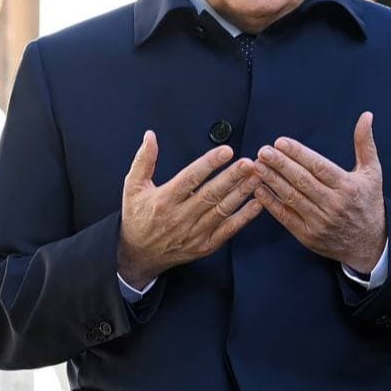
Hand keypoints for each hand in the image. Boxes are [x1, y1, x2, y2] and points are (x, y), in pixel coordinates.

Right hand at [119, 131, 261, 288]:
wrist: (138, 254)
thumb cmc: (137, 217)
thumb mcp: (133, 186)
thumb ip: (144, 160)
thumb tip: (150, 136)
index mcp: (164, 200)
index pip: (190, 178)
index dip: (209, 163)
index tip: (226, 151)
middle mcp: (180, 217)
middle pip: (211, 194)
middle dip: (232, 177)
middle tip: (249, 163)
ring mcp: (194, 233)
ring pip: (222, 210)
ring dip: (242, 193)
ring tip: (257, 177)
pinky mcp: (204, 245)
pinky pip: (228, 230)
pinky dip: (244, 217)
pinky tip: (256, 203)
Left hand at [253, 112, 385, 272]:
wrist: (369, 244)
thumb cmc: (368, 203)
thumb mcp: (372, 173)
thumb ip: (365, 143)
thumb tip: (366, 115)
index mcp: (348, 187)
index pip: (319, 167)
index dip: (298, 154)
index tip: (280, 142)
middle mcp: (334, 204)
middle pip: (302, 181)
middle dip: (280, 164)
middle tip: (263, 151)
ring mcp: (320, 222)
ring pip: (291, 198)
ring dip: (272, 181)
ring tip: (257, 165)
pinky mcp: (308, 236)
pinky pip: (286, 217)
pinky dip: (271, 204)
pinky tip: (259, 189)